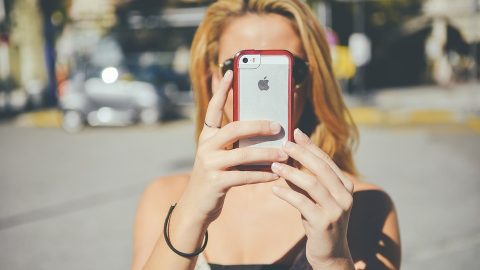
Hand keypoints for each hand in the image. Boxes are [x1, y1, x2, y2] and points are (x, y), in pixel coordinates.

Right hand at [177, 70, 286, 225]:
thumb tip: (267, 132)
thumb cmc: (215, 176)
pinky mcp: (216, 182)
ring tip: (284, 154)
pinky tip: (275, 174)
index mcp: (207, 136)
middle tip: (278, 126)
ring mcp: (209, 164)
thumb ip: (236, 143)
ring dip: (267, 154)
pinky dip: (262, 175)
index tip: (230, 72)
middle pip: (235, 128)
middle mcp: (205, 146)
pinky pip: (245, 176)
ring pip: (244, 153)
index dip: (221, 91)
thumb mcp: (221, 156)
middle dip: (259, 125)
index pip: (213, 109)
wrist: (197, 206)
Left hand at [270, 128, 354, 269]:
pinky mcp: (323, 223)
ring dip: (291, 172)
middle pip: (321, 168)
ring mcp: (336, 210)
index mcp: (346, 186)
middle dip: (301, 154)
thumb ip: (305, 180)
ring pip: (312, 184)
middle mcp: (345, 196)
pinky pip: (302, 203)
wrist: (330, 254)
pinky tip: (274, 190)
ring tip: (274, 166)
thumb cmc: (320, 221)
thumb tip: (287, 157)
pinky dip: (287, 194)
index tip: (295, 132)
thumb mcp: (315, 198)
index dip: (310, 145)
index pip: (327, 160)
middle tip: (283, 145)